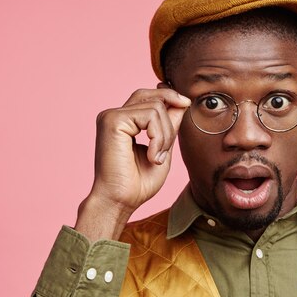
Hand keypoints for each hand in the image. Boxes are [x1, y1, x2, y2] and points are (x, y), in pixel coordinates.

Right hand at [75, 84, 190, 240]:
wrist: (120, 201)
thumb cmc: (137, 183)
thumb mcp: (161, 149)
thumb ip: (169, 126)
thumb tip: (182, 102)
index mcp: (123, 122)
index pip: (148, 98)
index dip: (168, 97)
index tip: (185, 103)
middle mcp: (114, 115)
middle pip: (151, 95)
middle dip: (171, 114)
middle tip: (170, 143)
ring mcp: (111, 116)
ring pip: (155, 107)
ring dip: (165, 135)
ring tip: (157, 157)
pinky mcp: (113, 121)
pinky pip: (149, 116)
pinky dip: (158, 137)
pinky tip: (152, 156)